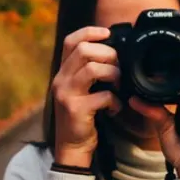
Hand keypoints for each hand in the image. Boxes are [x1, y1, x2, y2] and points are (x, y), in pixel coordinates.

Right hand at [52, 26, 121, 167]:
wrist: (72, 147)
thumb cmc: (82, 116)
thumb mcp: (81, 89)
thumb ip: (90, 72)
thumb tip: (115, 53)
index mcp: (63, 72)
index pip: (71, 41)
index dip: (89, 32)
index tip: (108, 33)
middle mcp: (61, 80)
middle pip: (84, 50)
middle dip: (108, 54)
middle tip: (119, 68)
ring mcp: (67, 94)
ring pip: (93, 69)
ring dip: (113, 74)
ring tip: (119, 85)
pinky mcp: (76, 109)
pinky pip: (103, 95)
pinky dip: (114, 101)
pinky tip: (115, 108)